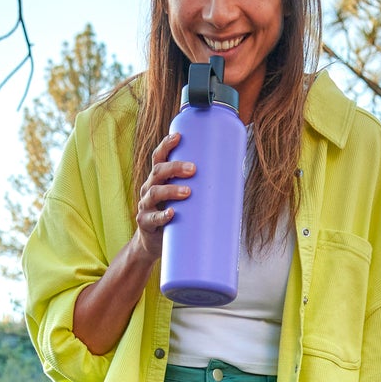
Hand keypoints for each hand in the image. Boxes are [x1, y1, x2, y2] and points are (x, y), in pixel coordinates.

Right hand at [131, 132, 193, 263]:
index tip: (179, 136)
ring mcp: (145, 206)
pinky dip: (162, 215)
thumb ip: (200, 191)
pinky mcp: (145, 223)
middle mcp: (149, 188)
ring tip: (187, 192)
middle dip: (175, 167)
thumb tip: (235, 180)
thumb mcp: (184, 201)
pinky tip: (171, 214)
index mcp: (157, 179)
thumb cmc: (175, 218)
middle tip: (193, 169)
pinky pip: (152, 218)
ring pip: (154, 193)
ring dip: (171, 190)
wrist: (154, 245)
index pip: (158, 158)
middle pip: (158, 172)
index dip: (166, 145)